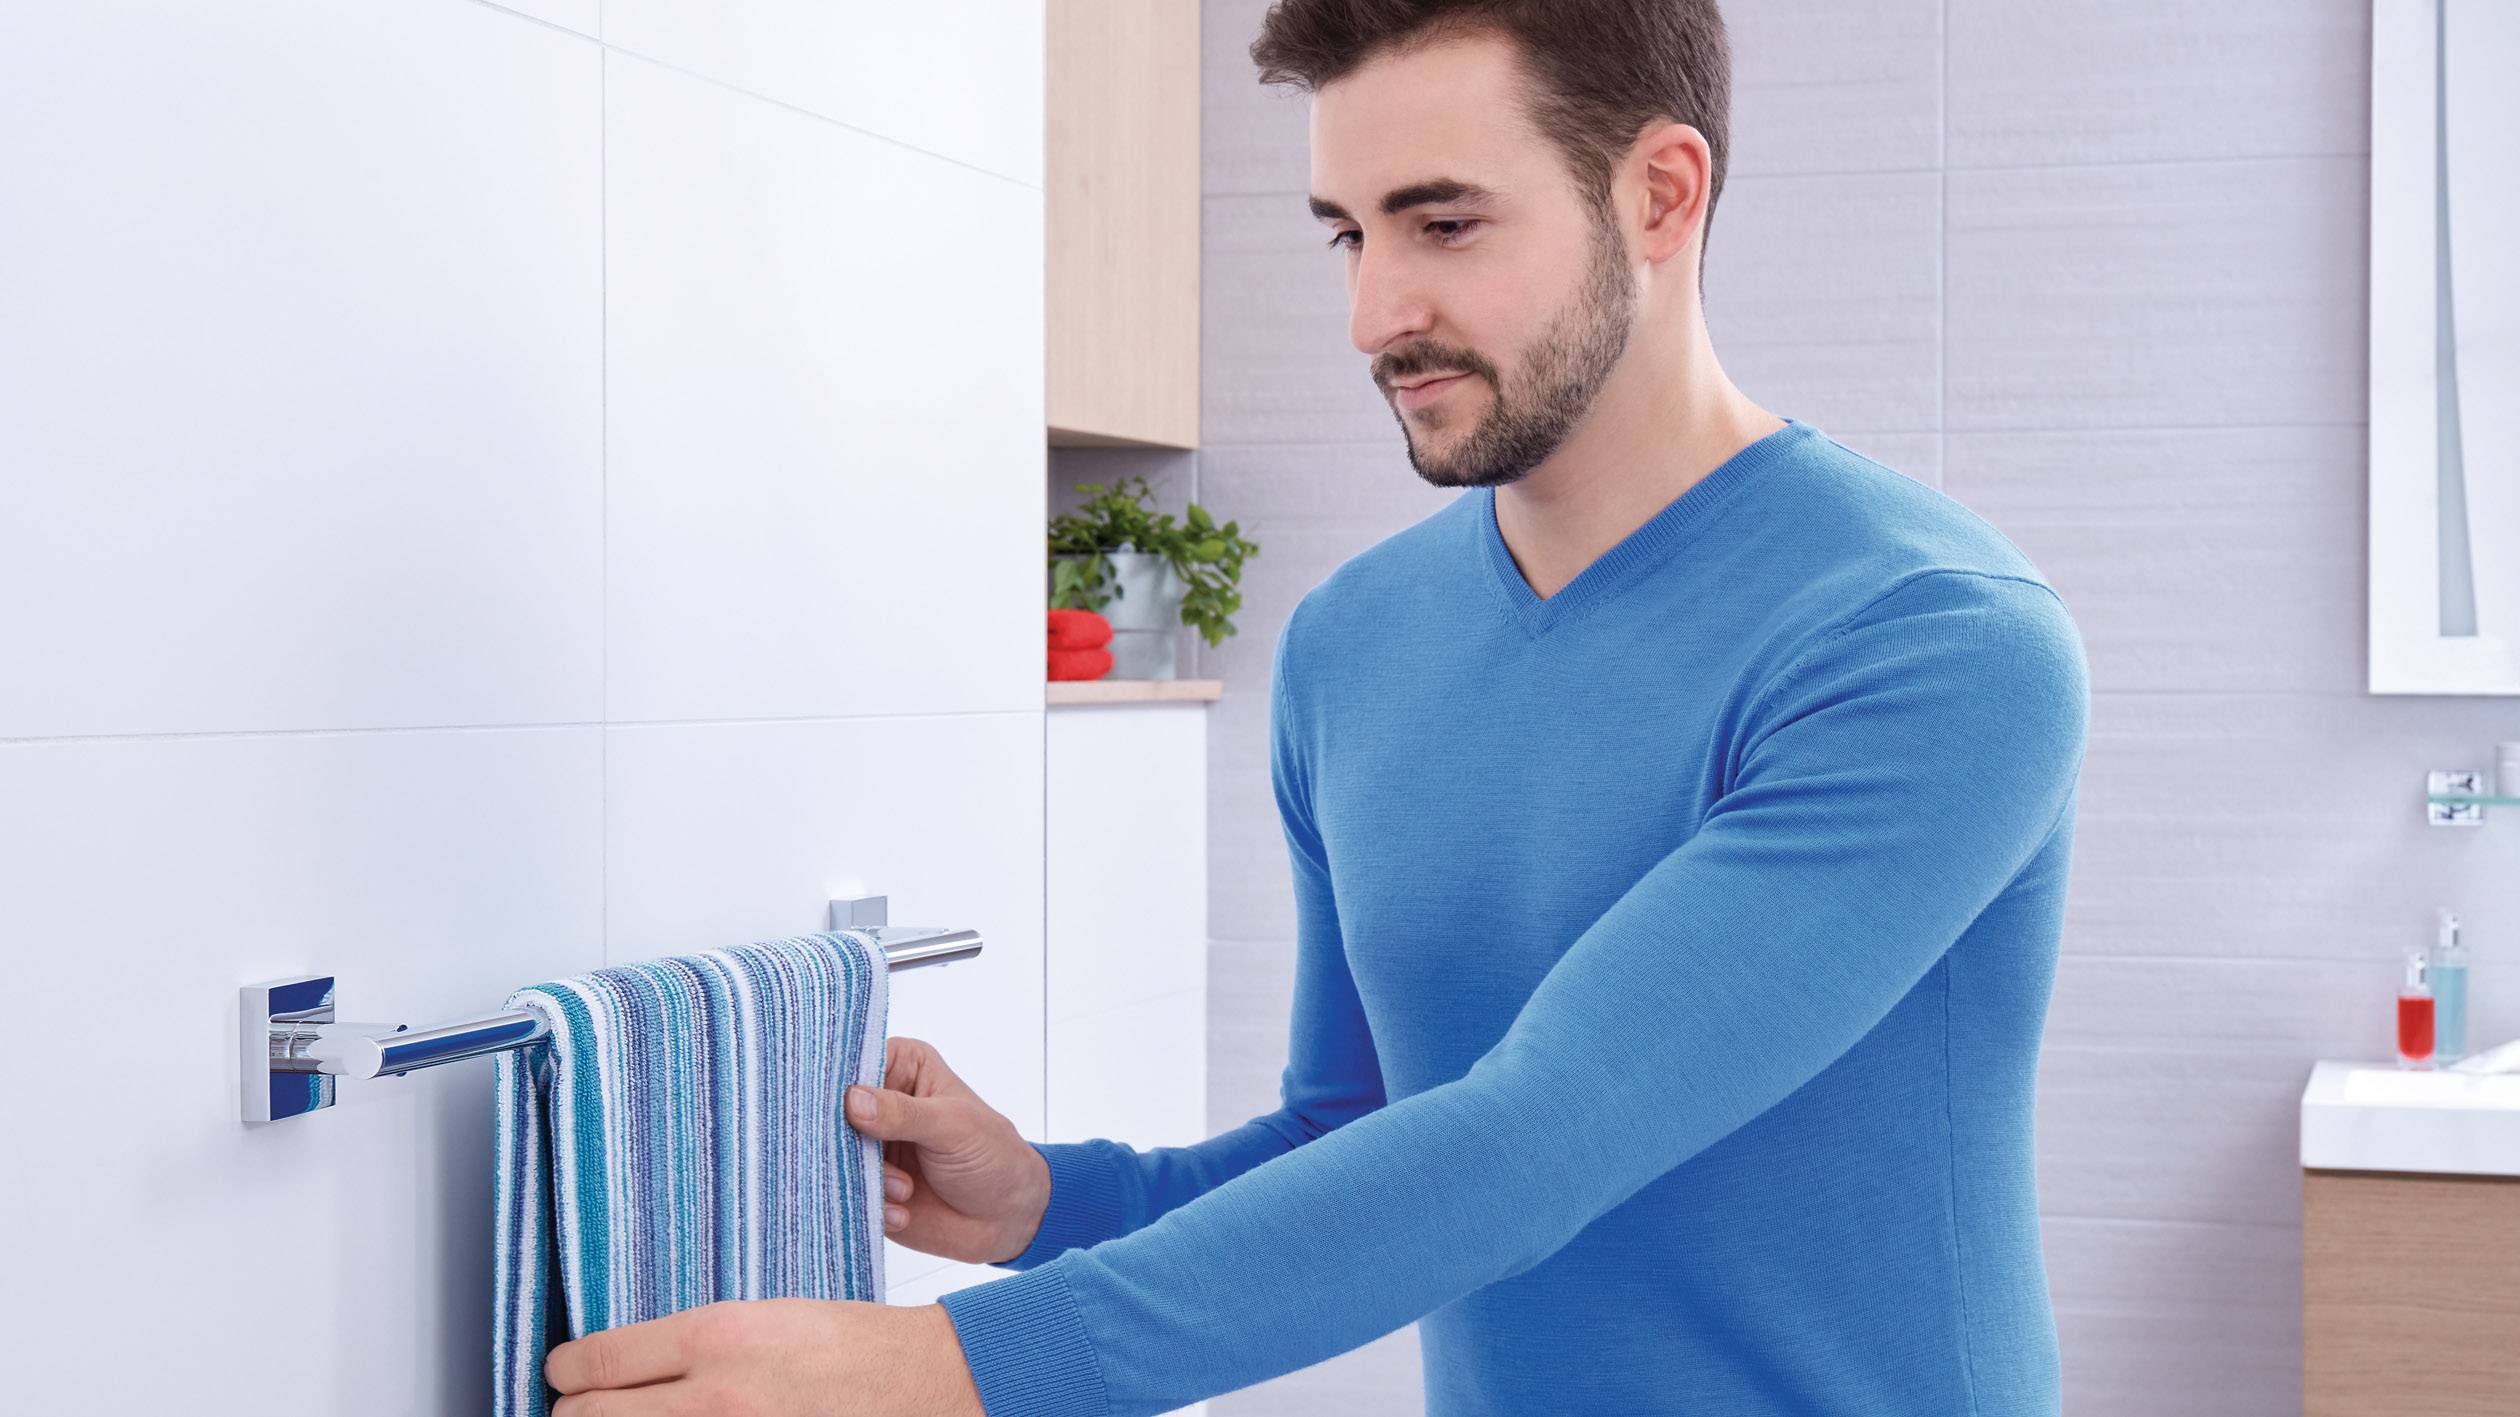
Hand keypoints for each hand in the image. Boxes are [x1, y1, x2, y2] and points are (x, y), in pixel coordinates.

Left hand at [545, 1297, 982, 1415]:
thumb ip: (693, 1345)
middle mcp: (715, 1400)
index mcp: (716, 1339)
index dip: (565, 1369)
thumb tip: (624, 1367)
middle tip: (582, 1407)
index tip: (564, 1371)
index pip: (594, 1362)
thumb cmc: (852, 1346)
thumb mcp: (766, 1317)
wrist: (924, 1385)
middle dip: (576, 1414)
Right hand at [846, 1036, 1050, 1265]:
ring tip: (906, 1190)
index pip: (853, 1062)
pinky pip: (844, 1192)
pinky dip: (872, 1206)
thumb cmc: (991, 1155)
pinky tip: (903, 1212)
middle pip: (833, 1113)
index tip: (838, 1110)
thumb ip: (903, 1113)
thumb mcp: (952, 1126)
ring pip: (834, 1155)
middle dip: (846, 1141)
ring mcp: (870, 1146)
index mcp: (902, 1067)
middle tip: (871, 1161)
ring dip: (867, 1179)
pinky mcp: (866, 1185)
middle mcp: (879, 1102)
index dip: (839, 1085)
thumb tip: (852, 1100)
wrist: (1007, 1217)